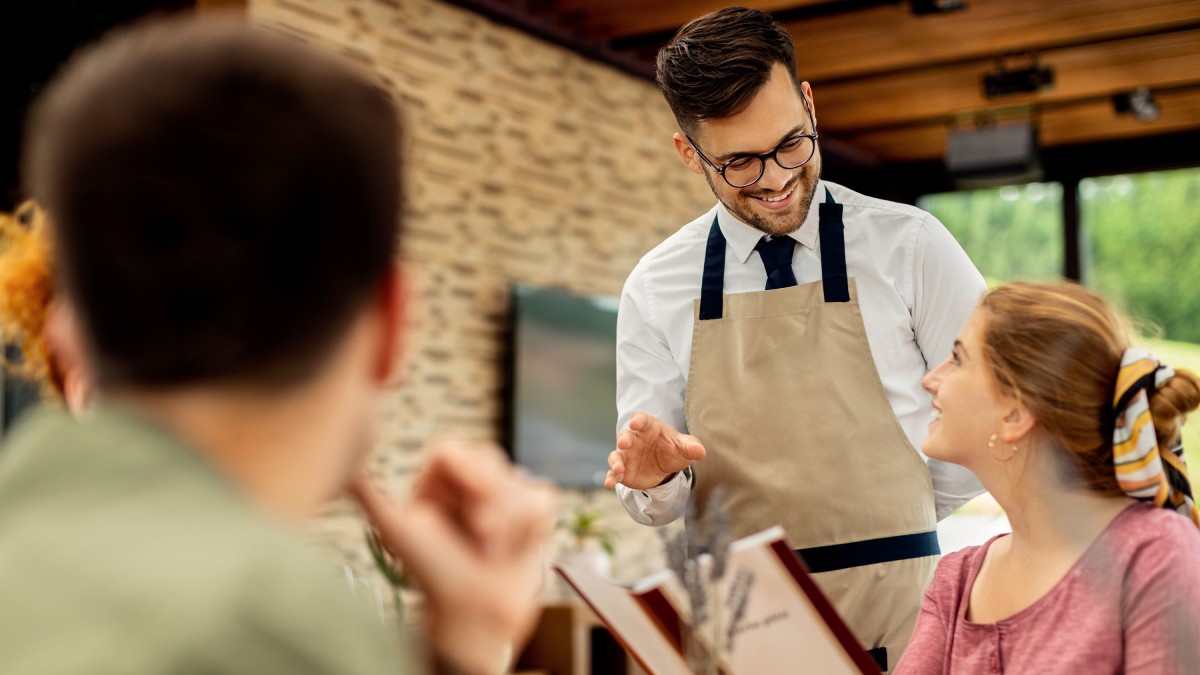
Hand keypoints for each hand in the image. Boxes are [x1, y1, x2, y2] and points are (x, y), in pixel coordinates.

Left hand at [351, 440, 556, 674]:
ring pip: (519, 479)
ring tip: (491, 552)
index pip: (453, 449)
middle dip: (489, 505)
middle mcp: (470, 480)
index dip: (466, 473)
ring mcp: (504, 491)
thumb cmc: (434, 575)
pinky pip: (542, 495)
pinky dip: (530, 525)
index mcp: (437, 480)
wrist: (473, 613)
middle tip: (481, 540)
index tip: (469, 505)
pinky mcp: (533, 506)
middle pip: (490, 459)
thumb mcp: (397, 532)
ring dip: (509, 523)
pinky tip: (514, 547)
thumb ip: (370, 497)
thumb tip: (342, 472)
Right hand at [604, 412, 704, 489]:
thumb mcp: (683, 447)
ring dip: (615, 461)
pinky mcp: (623, 470)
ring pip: (616, 455)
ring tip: (618, 468)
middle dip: (624, 439)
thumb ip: (690, 446)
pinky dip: (610, 477)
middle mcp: (634, 439)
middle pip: (625, 436)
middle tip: (624, 443)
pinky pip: (614, 473)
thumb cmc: (673, 449)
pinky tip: (609, 483)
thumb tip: (700, 450)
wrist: (665, 466)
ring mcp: (626, 455)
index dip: (638, 420)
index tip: (635, 422)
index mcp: (648, 427)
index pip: (641, 420)